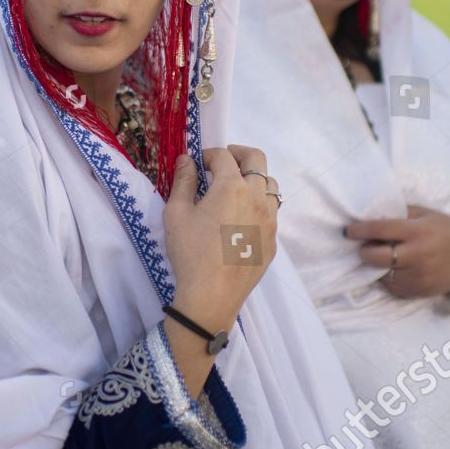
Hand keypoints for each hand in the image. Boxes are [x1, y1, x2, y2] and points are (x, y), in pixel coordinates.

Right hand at [163, 145, 278, 332]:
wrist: (211, 294)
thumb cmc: (190, 252)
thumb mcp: (177, 213)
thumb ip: (183, 181)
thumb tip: (186, 160)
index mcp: (232, 187)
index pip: (224, 156)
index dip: (208, 154)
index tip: (198, 163)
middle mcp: (257, 198)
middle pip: (257, 159)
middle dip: (238, 154)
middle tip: (222, 163)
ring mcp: (270, 220)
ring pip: (270, 185)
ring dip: (253, 179)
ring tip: (234, 190)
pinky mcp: (273, 241)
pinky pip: (271, 213)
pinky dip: (258, 205)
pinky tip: (240, 220)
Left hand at [345, 204, 449, 297]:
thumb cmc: (446, 231)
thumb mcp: (426, 214)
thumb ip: (401, 213)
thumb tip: (372, 213)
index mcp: (417, 232)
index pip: (380, 230)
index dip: (359, 230)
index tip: (348, 231)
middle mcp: (416, 255)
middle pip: (374, 257)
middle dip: (364, 251)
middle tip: (366, 246)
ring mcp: (416, 277)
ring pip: (381, 273)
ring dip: (377, 265)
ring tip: (384, 257)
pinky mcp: (417, 292)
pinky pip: (391, 286)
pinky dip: (388, 277)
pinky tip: (397, 269)